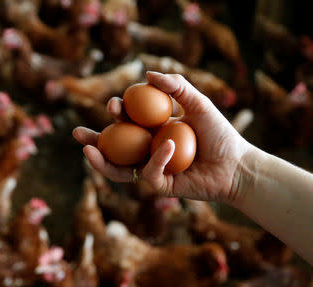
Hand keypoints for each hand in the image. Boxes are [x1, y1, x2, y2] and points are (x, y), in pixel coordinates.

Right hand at [73, 72, 253, 203]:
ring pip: (119, 168)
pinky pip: (149, 172)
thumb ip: (176, 86)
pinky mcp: (161, 185)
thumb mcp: (199, 103)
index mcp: (151, 131)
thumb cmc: (219, 134)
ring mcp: (151, 169)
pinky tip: (168, 144)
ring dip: (101, 161)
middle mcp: (146, 150)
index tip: (113, 105)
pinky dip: (157, 158)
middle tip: (76, 134)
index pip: (125, 123)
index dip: (115, 115)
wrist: (237, 164)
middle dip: (93, 141)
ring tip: (86, 151)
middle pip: (113, 148)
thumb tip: (147, 74)